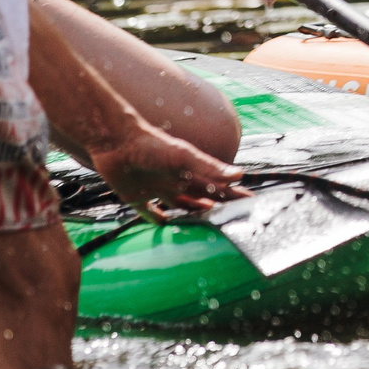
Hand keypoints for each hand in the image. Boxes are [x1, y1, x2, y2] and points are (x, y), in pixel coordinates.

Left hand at [86, 120, 247, 217]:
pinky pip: (150, 213)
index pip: (218, 187)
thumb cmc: (151, 145)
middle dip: (218, 206)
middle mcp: (176, 181)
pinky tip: (164, 226)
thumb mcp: (183, 157)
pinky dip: (158, 220)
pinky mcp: (137, 197)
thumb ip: (209, 168)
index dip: (234, 195)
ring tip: (205, 223)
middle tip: (232, 217)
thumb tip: (239, 175)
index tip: (251, 202)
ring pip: (180, 205)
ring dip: (192, 213)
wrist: (116, 142)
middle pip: (202, 197)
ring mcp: (157, 189)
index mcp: (190, 173)